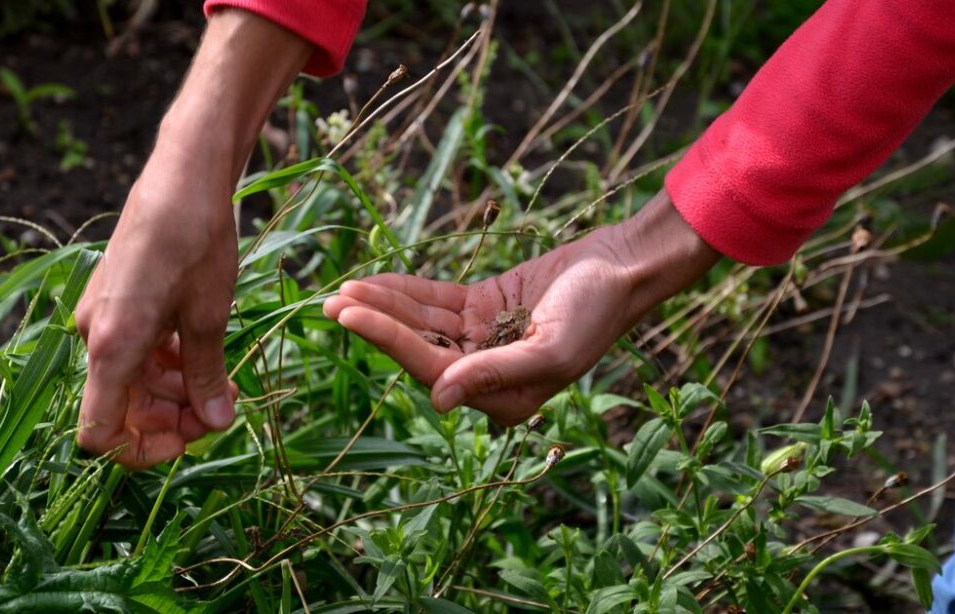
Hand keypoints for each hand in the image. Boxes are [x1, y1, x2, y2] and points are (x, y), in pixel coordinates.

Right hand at [75, 144, 240, 467]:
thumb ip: (207, 376)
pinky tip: (206, 356)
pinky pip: (137, 353)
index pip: (100, 432)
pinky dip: (169, 363)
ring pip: (134, 382)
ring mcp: (103, 319)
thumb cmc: (196, 241)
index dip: (142, 451)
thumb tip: (216, 426)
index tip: (189, 440)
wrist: (183, 176)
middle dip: (173, 418)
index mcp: (111, 346)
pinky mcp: (118, 304)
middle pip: (123, 409)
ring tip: (225, 383)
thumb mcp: (209, 315)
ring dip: (177, 392)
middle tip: (223, 409)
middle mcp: (96, 336)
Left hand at [322, 192, 719, 424]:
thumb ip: (494, 375)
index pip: (432, 369)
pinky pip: (438, 302)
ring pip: (422, 323)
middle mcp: (488, 375)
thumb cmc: (596, 311)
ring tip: (342, 289)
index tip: (349, 313)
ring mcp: (484, 339)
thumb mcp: (550, 349)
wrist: (624, 267)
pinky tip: (376, 281)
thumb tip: (437, 399)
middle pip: (418, 347)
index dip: (387, 340)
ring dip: (385, 305)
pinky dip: (408, 291)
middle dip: (375, 323)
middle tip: (330, 302)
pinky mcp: (485, 308)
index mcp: (504, 398)